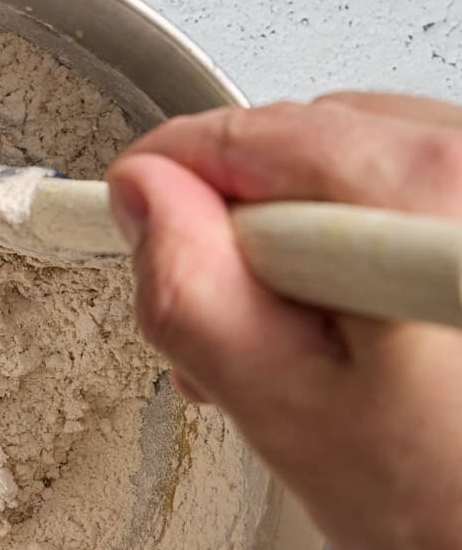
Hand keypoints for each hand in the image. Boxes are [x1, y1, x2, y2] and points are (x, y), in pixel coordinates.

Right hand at [107, 93, 461, 549]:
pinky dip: (374, 255)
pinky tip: (380, 339)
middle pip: (308, 145)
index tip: (130, 218)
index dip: (169, 181)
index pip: (248, 135)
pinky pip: (419, 197)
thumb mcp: (289, 413)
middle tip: (239, 340)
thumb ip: (196, 295)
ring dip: (314, 248)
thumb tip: (143, 197)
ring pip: (363, 168)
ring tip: (320, 357)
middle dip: (249, 232)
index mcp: (418, 193)